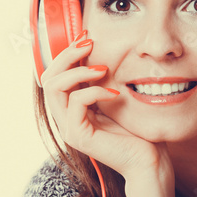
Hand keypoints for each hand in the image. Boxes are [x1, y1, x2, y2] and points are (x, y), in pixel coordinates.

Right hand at [40, 31, 174, 196]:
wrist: (148, 160)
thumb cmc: (137, 129)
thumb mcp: (117, 97)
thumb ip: (103, 81)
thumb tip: (100, 52)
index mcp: (72, 107)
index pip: (55, 74)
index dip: (67, 53)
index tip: (86, 36)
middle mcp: (66, 117)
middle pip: (48, 78)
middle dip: (67, 55)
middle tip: (89, 44)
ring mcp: (70, 127)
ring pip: (54, 88)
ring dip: (77, 71)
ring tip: (102, 68)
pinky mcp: (79, 137)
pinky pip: (76, 104)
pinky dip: (94, 91)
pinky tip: (114, 92)